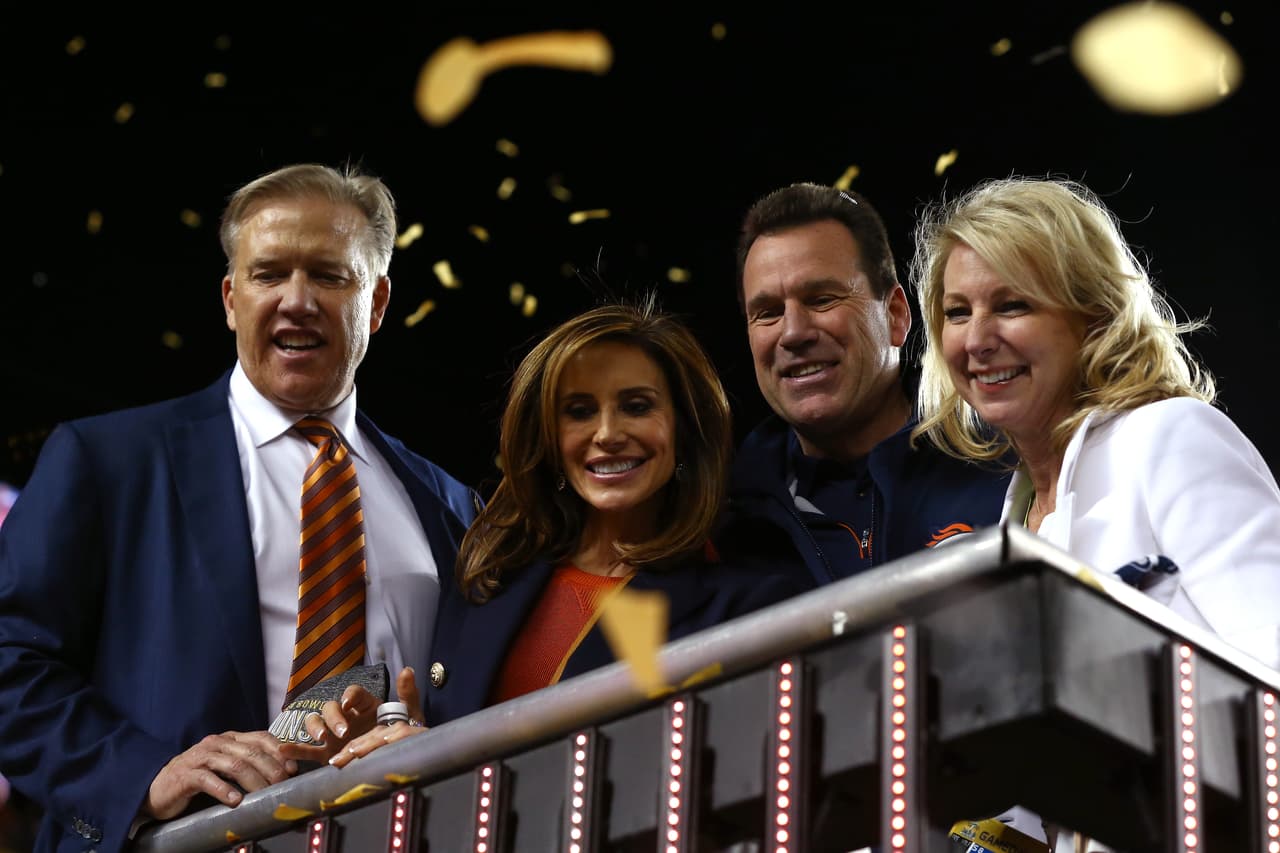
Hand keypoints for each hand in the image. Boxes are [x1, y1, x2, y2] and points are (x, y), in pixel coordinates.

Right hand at [143, 731, 298, 819]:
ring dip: (254, 780)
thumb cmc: (197, 778)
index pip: (261, 738)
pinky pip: (208, 780)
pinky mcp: (186, 775)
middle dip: (271, 768)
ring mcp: (200, 757)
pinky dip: (224, 790)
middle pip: (251, 752)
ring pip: (234, 764)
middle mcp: (217, 743)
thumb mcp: (226, 767)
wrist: (159, 788)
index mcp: (230, 739)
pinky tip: (235, 800)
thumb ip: (249, 765)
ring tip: (265, 794)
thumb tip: (282, 774)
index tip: (293, 768)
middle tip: (283, 785)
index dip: (279, 751)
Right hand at [279, 666, 424, 765]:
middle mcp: (345, 716)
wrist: (394, 762)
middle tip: (342, 731)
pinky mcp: (326, 752)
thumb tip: (407, 670)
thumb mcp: (409, 716)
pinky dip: (295, 748)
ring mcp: (333, 734)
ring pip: (314, 722)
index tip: (349, 703)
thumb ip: (408, 695)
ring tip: (321, 739)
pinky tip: (284, 749)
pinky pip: (307, 750)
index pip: (353, 693)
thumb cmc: (400, 736)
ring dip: (315, 727)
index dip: (349, 696)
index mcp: (364, 705)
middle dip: (333, 717)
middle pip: (330, 707)